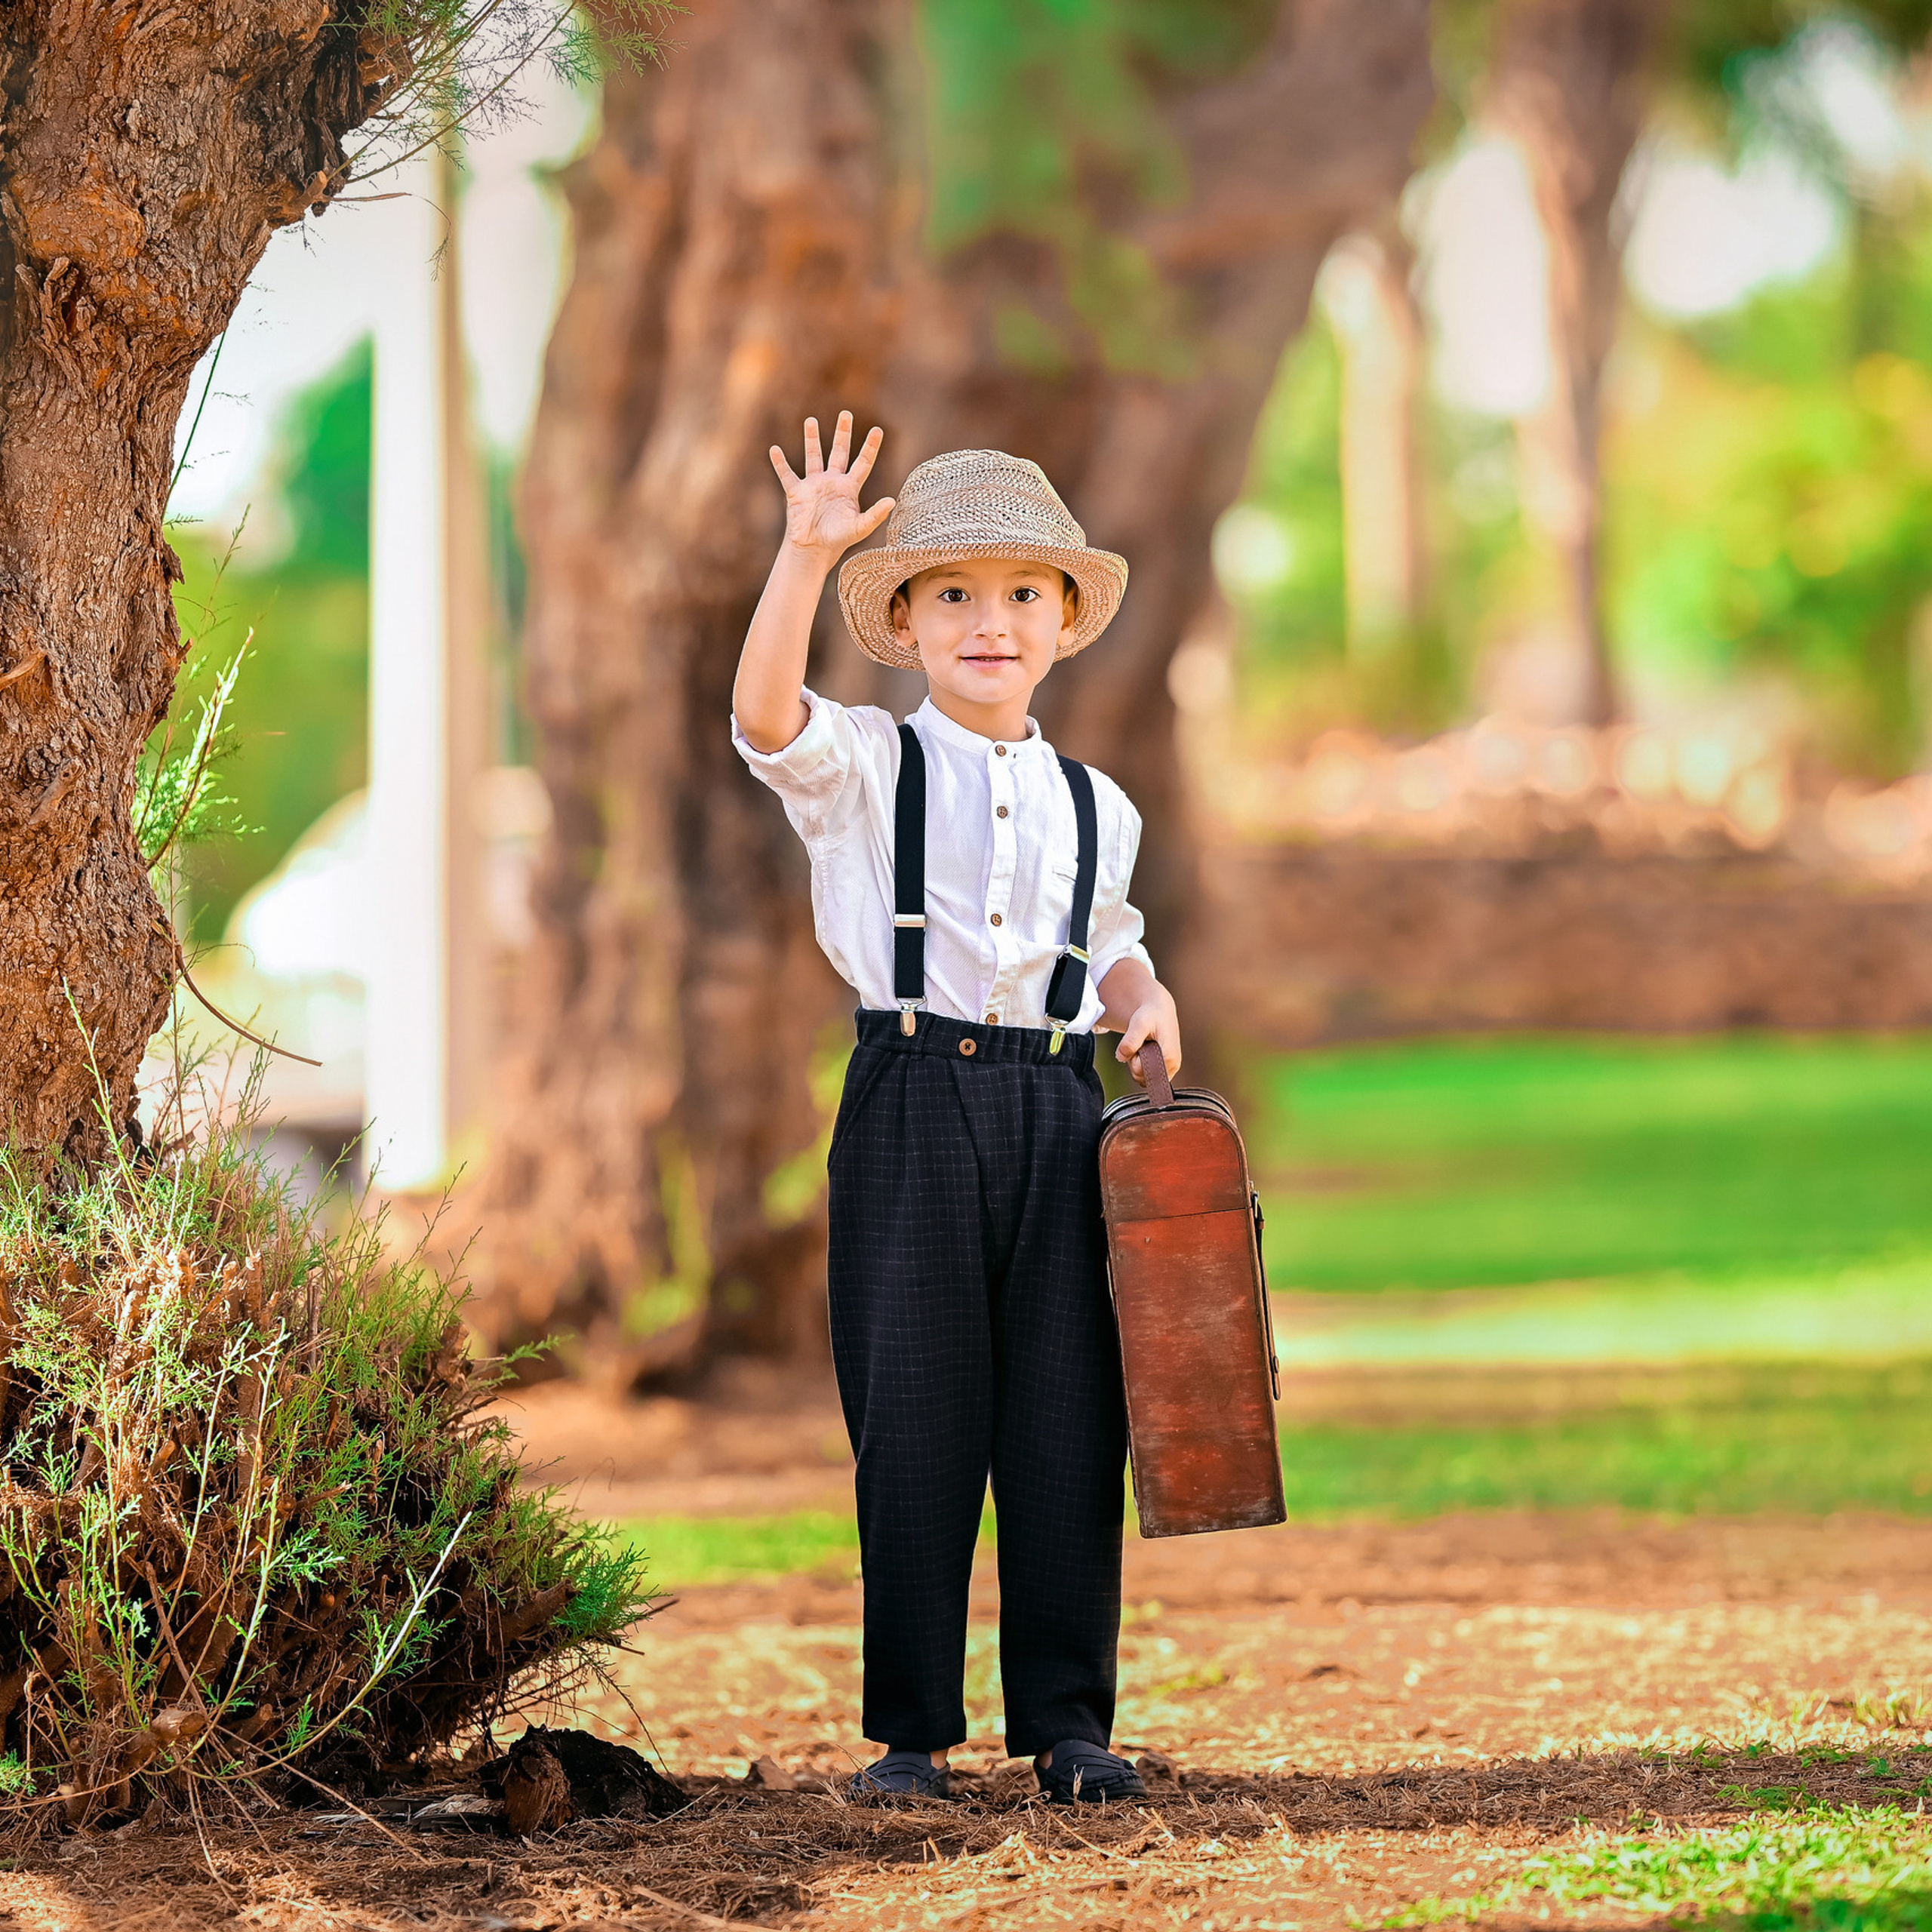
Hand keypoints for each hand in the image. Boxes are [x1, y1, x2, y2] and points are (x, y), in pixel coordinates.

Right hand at [770, 411, 893, 561]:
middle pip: (839, 452)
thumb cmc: (838, 540)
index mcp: (849, 488)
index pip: (863, 462)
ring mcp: (814, 486)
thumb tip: (893, 500)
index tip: (878, 429)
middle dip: (842, 433)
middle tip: (846, 414)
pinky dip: (780, 463)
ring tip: (811, 421)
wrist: (813, 551)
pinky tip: (774, 450)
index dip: (870, 447)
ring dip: (812, 439)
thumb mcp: (860, 528)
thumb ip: (876, 515)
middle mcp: (832, 482)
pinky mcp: (797, 493)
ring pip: (813, 456)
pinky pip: (787, 474)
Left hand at [1117, 984, 1180, 1085]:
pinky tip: (1146, 1052)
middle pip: (1141, 1076)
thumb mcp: (1139, 1023)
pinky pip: (1147, 1077)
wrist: (1160, 1011)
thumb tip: (1121, 1057)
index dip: (1134, 1058)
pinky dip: (1142, 1066)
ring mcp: (1171, 1069)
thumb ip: (1130, 1041)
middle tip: (1140, 1043)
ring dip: (1138, 1064)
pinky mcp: (1167, 1069)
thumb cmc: (1151, 1015)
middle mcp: (1173, 1066)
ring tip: (1144, 1046)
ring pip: (1143, 1078)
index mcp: (1169, 1057)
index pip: (1141, 1071)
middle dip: (1135, 1061)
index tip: (1139, 1044)